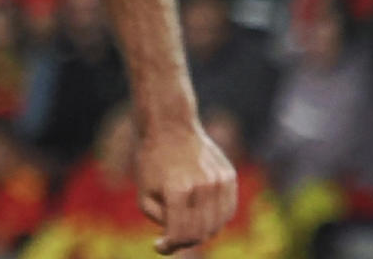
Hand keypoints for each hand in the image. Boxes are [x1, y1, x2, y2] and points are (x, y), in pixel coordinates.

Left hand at [136, 120, 237, 254]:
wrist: (169, 126)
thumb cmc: (152, 161)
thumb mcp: (144, 193)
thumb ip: (160, 220)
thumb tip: (175, 238)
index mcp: (179, 190)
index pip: (181, 234)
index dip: (170, 246)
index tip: (160, 247)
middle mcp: (203, 186)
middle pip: (200, 233)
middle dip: (184, 241)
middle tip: (172, 239)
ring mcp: (219, 181)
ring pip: (217, 224)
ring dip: (201, 232)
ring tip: (185, 226)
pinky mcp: (229, 176)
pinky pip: (227, 210)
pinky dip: (216, 219)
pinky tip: (201, 216)